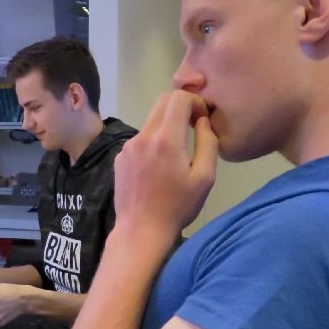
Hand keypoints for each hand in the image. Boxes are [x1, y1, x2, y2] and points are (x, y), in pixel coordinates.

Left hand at [115, 90, 217, 232]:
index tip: (202, 119)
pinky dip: (153, 141)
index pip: (179, 97)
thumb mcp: (204, 177)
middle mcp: (143, 136)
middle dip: (181, 107)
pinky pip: (140, 138)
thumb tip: (203, 121)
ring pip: (151, 120)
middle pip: (162, 102)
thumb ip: (208, 142)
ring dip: (167, 126)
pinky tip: (158, 167)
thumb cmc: (177, 207)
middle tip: (193, 127)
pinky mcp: (120, 157)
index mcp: (166, 139)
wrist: (141, 230)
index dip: (195, 102)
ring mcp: (128, 146)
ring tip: (177, 153)